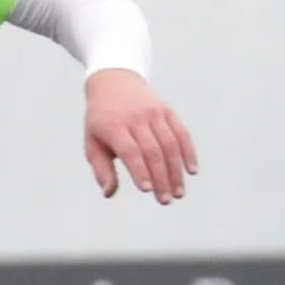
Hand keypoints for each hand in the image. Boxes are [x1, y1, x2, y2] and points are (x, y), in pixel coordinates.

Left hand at [84, 69, 197, 204]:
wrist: (114, 83)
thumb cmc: (101, 121)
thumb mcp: (92, 143)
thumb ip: (101, 169)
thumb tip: (108, 193)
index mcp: (114, 127)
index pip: (130, 152)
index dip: (140, 171)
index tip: (147, 190)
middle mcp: (136, 118)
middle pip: (153, 151)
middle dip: (161, 178)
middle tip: (165, 200)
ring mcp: (154, 113)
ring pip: (169, 144)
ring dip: (176, 170)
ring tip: (178, 192)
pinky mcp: (168, 111)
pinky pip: (181, 133)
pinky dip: (189, 152)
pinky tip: (192, 170)